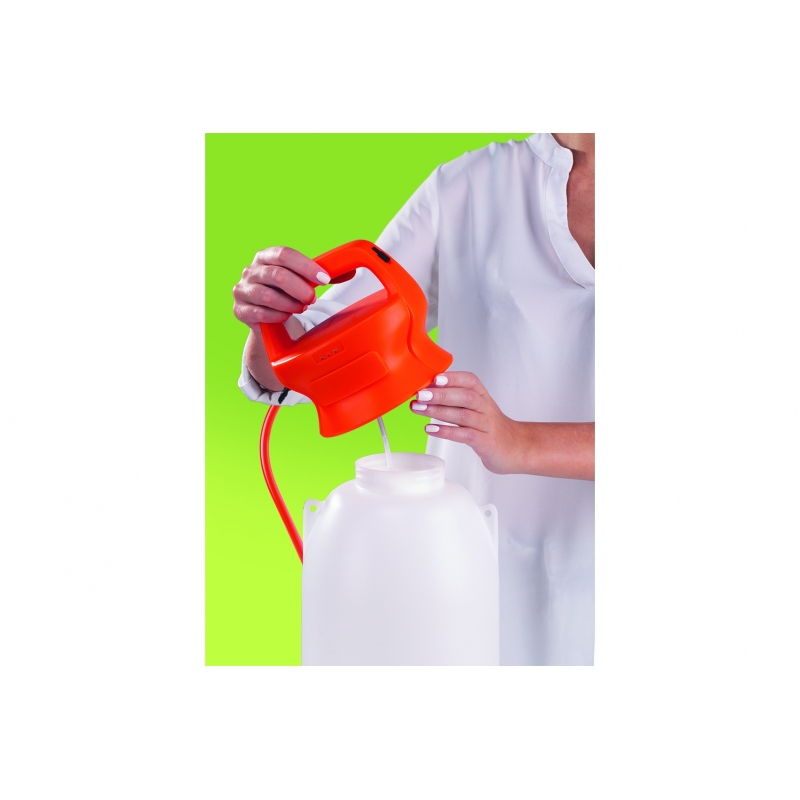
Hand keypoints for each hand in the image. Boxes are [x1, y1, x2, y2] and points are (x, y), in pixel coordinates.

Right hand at [232, 246, 330, 326]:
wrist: (263, 316)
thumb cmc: (282, 293)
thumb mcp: (295, 279)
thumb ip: (310, 275)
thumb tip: (337, 275)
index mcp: (265, 257)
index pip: (284, 254)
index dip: (306, 266)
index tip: (324, 278)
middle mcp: (250, 271)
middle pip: (278, 275)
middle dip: (300, 289)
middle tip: (312, 298)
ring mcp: (242, 290)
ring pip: (269, 296)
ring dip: (291, 305)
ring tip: (300, 308)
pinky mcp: (240, 310)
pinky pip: (261, 314)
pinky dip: (279, 316)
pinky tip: (286, 316)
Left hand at [410, 371, 594, 479]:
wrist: (515, 448)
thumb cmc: (488, 427)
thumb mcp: (475, 408)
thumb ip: (455, 399)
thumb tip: (424, 391)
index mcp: (482, 396)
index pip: (470, 380)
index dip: (453, 378)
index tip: (434, 378)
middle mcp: (485, 408)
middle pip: (465, 396)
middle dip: (441, 394)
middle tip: (420, 394)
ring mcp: (487, 425)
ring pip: (463, 415)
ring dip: (439, 411)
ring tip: (419, 409)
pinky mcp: (486, 442)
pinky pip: (466, 435)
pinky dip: (447, 431)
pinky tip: (431, 429)